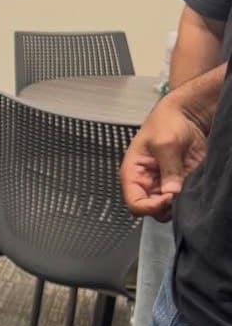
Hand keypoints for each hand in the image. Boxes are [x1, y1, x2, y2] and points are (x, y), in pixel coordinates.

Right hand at [119, 94, 207, 218]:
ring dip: (177, 205)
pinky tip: (191, 187)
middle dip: (165, 207)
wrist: (187, 115)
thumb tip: (171, 192)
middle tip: (178, 195)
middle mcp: (147, 182)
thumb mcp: (165, 143)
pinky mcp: (180, 184)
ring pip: (167, 209)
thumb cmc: (166, 122)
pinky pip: (182, 200)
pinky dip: (188, 198)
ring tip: (185, 190)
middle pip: (151, 210)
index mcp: (133, 173)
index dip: (150, 206)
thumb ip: (168, 169)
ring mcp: (164, 184)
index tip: (168, 198)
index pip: (134, 203)